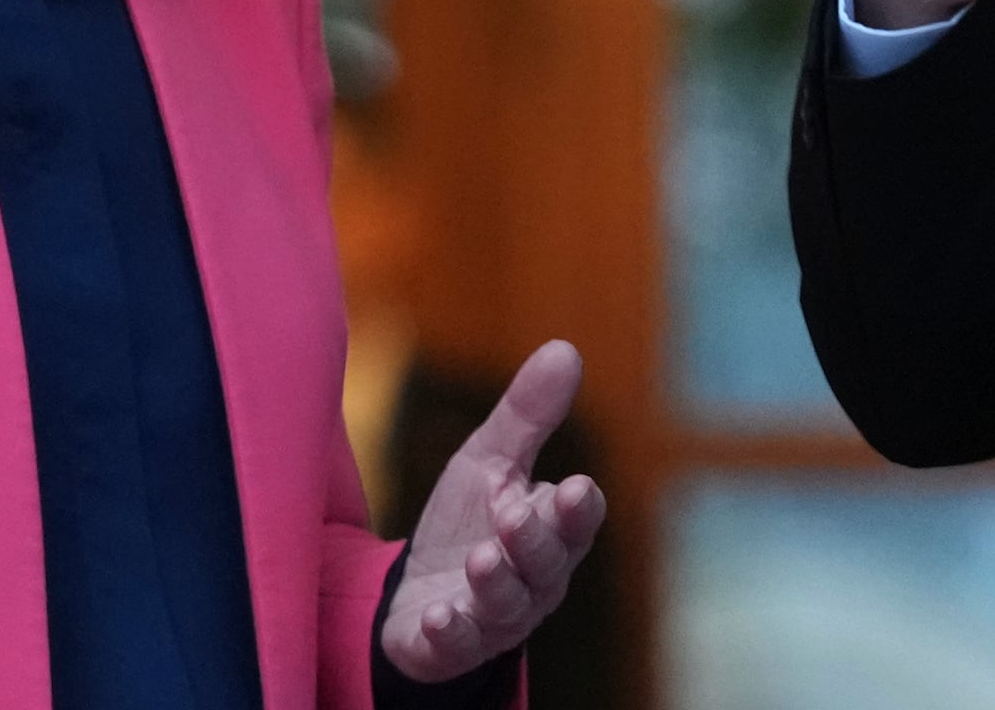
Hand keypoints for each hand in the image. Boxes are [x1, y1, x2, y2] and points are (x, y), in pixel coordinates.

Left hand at [381, 341, 607, 683]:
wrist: (417, 595)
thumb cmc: (467, 524)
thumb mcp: (489, 462)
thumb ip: (527, 415)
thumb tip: (566, 348)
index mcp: (550, 533)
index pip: (576, 521)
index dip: (577, 509)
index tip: (575, 486)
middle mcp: (533, 582)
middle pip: (548, 565)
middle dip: (535, 542)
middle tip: (514, 515)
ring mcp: (494, 619)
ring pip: (508, 607)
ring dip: (496, 583)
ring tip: (480, 558)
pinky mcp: (452, 647)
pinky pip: (459, 646)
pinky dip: (453, 632)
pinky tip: (441, 614)